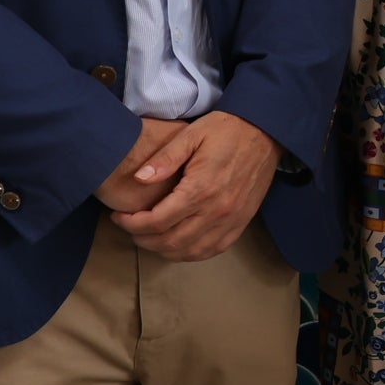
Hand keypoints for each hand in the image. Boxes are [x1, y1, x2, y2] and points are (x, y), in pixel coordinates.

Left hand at [111, 110, 280, 261]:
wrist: (265, 132)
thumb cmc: (225, 130)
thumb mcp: (190, 135)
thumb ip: (164, 159)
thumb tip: (139, 178)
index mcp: (200, 188)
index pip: (157, 221)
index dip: (132, 224)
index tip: (119, 217)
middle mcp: (217, 210)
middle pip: (171, 241)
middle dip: (143, 239)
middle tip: (129, 228)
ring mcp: (232, 219)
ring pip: (191, 251)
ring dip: (165, 250)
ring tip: (149, 238)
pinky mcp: (242, 221)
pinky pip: (214, 249)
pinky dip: (191, 254)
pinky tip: (178, 246)